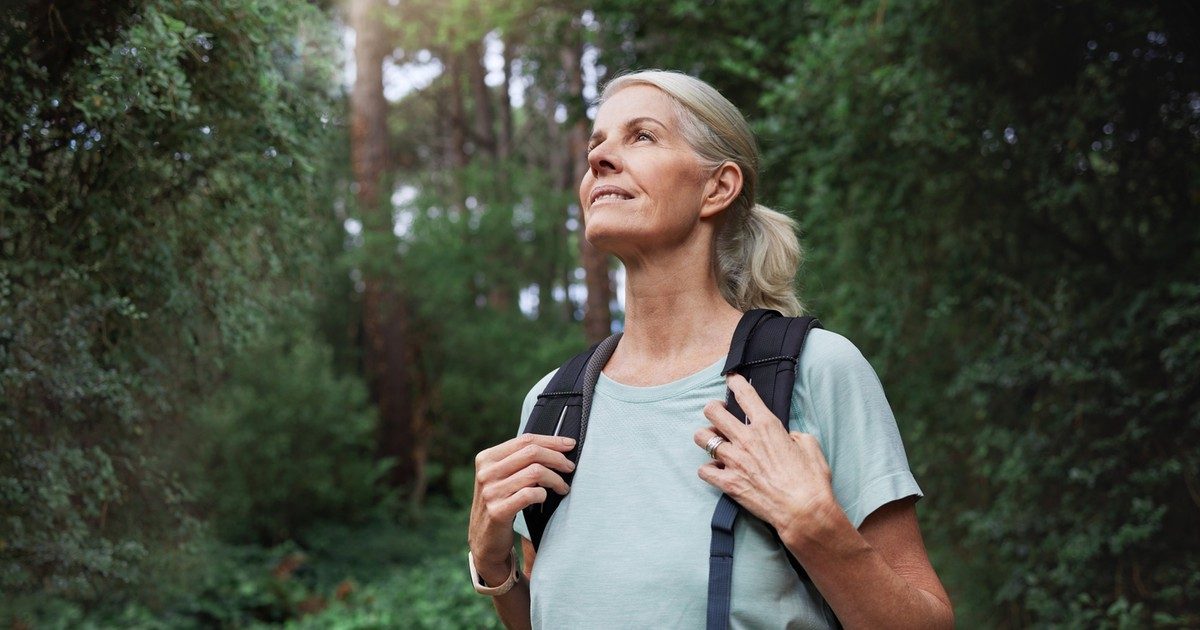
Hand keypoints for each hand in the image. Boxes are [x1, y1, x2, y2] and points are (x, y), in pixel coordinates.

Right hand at [468, 433, 575, 580]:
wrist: (484, 540)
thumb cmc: (501, 504)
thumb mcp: (502, 477)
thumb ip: (519, 460)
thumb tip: (556, 445)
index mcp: (486, 458)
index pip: (525, 440)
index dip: (551, 441)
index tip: (570, 445)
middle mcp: (486, 473)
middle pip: (531, 453)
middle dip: (557, 458)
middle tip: (570, 467)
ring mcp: (490, 492)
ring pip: (535, 472)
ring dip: (556, 479)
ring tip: (563, 487)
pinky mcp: (497, 511)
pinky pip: (530, 494)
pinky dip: (544, 494)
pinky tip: (546, 498)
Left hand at [693, 373, 838, 539]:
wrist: (805, 511)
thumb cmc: (811, 480)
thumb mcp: (809, 445)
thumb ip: (793, 434)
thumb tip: (785, 436)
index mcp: (767, 426)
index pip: (744, 394)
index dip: (735, 382)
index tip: (731, 379)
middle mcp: (746, 439)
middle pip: (713, 411)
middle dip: (713, 409)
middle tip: (718, 413)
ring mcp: (734, 460)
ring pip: (702, 438)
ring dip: (707, 438)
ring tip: (714, 442)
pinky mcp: (728, 483)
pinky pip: (704, 470)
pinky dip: (708, 469)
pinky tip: (716, 470)